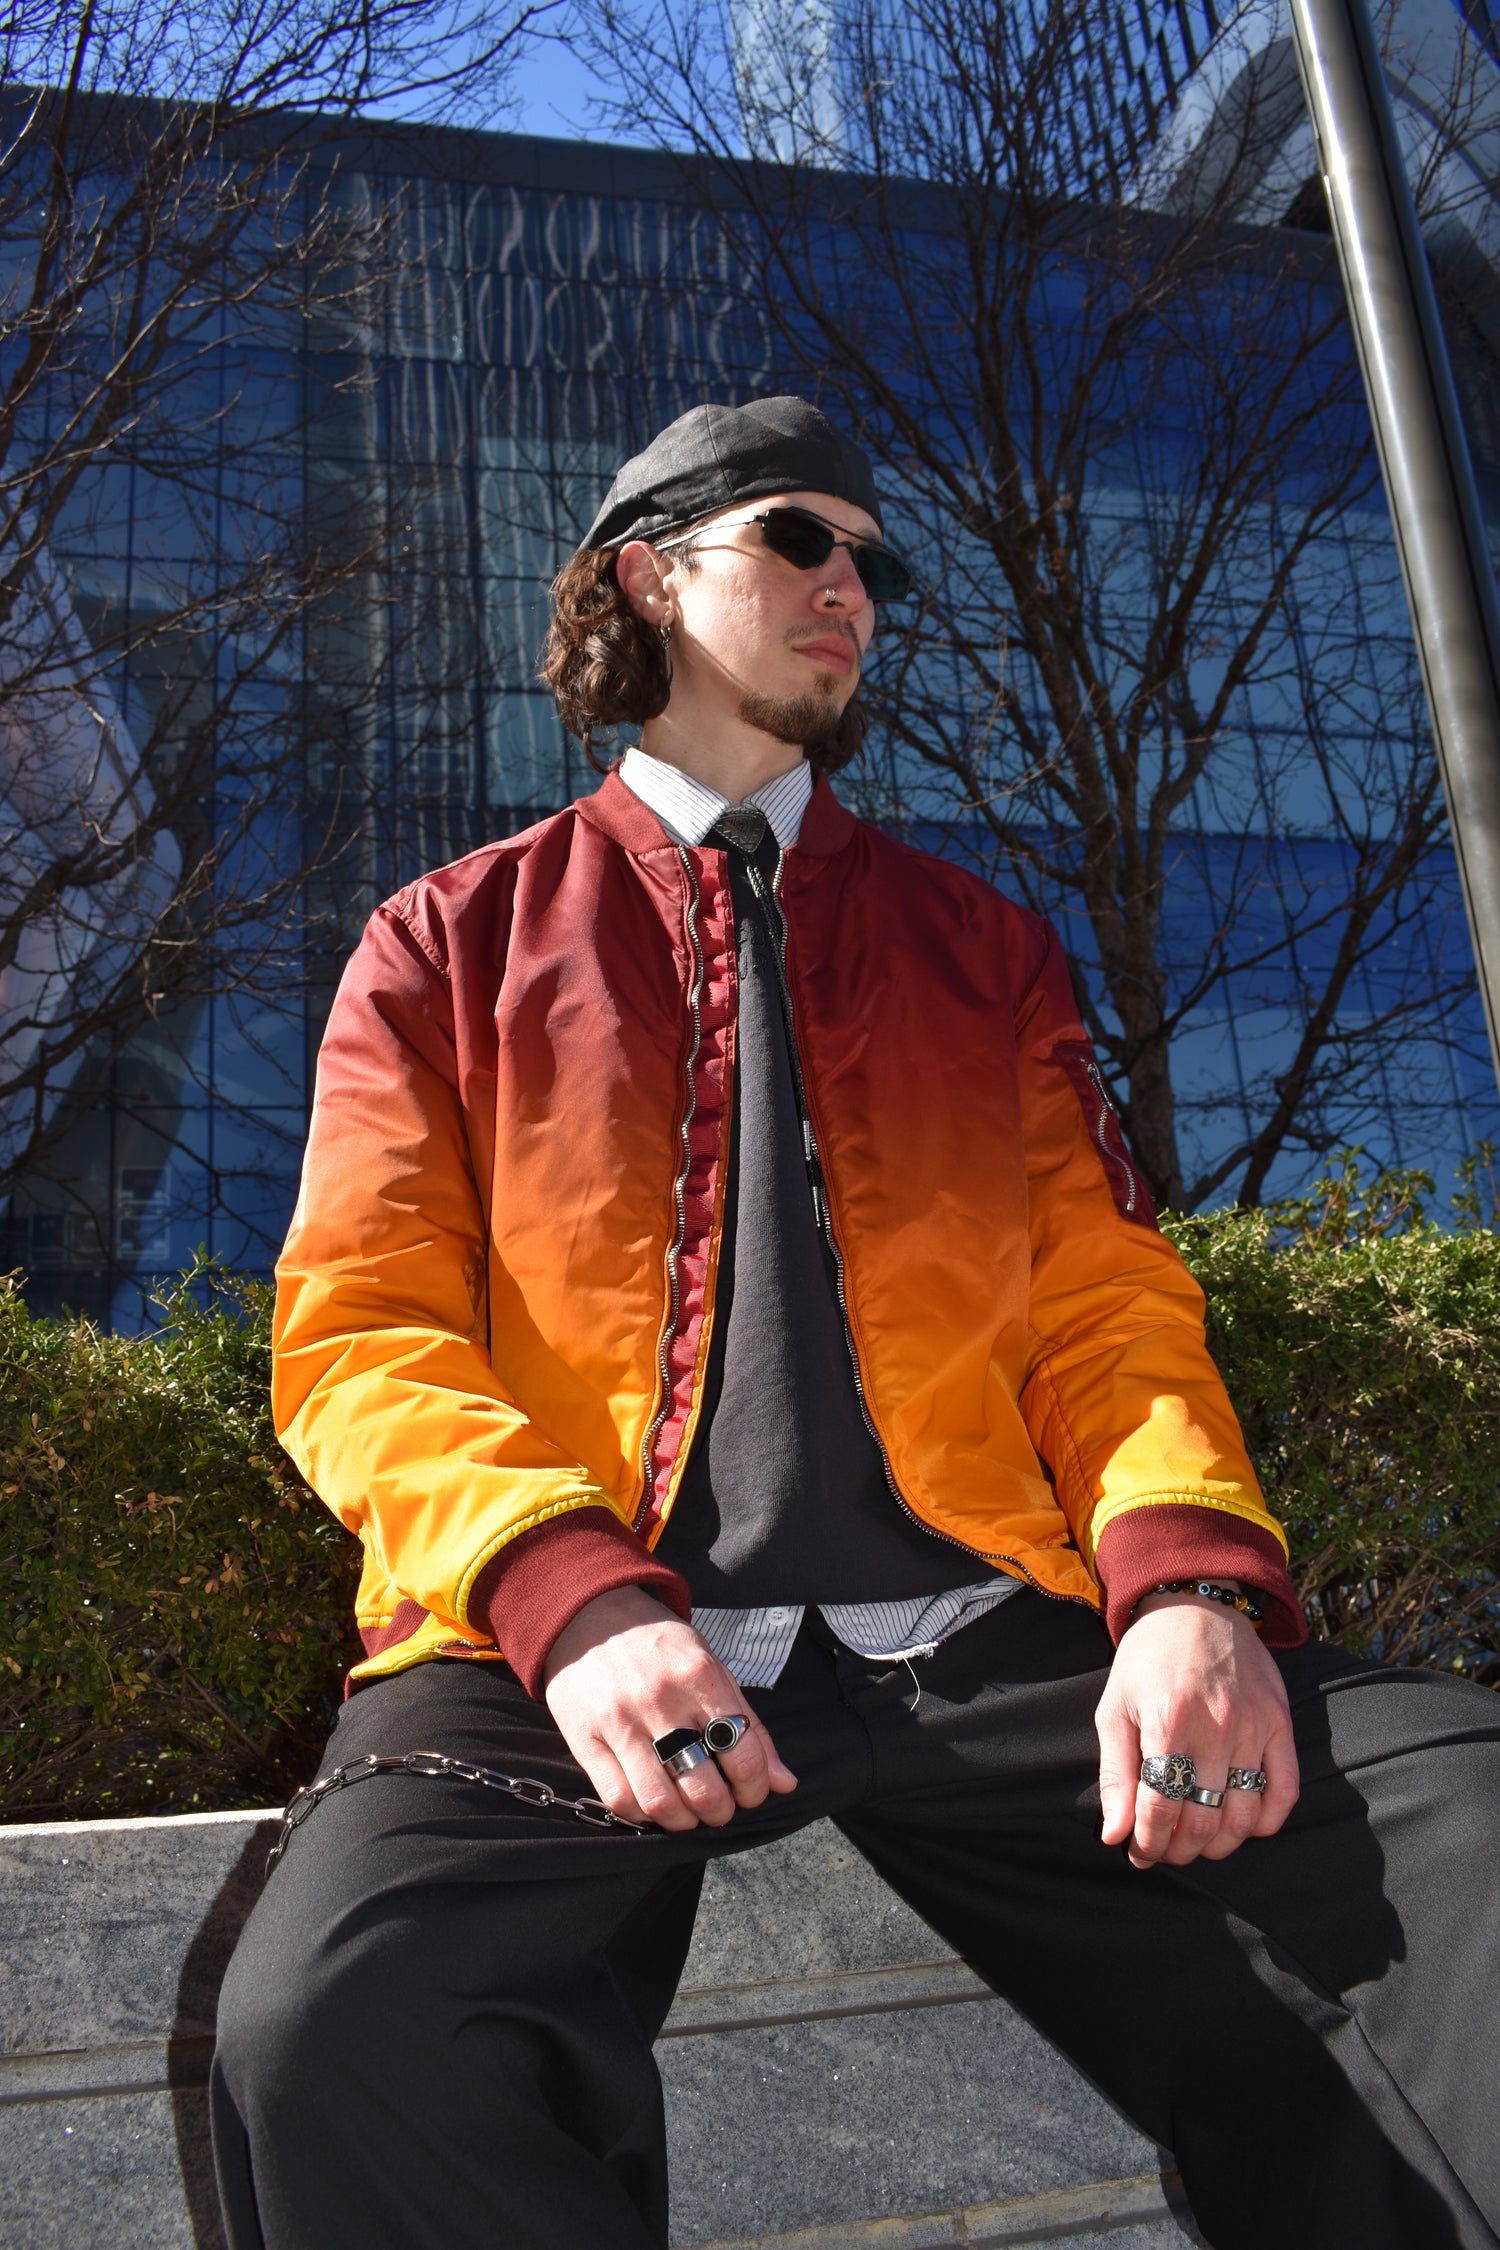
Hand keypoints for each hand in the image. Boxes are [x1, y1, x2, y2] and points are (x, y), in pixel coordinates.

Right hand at [542, 1586, 798, 1831]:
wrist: (590, 1616)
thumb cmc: (659, 1647)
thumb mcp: (711, 1666)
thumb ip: (749, 1724)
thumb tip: (784, 1782)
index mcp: (698, 1675)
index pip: (742, 1753)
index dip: (755, 1787)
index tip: (751, 1791)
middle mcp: (659, 1699)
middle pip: (702, 1787)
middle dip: (720, 1811)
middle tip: (719, 1806)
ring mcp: (618, 1721)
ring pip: (659, 1801)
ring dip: (683, 1821)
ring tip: (688, 1811)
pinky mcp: (584, 1740)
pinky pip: (618, 1799)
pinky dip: (642, 1815)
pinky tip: (653, 1802)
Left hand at [1096, 1590, 1297, 1869]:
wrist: (1195, 1604)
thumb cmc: (1147, 1659)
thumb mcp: (1114, 1708)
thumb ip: (1114, 1775)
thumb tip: (1114, 1835)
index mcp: (1167, 1719)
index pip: (1161, 1807)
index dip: (1148, 1841)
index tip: (1140, 1851)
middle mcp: (1216, 1724)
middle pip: (1204, 1818)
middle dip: (1180, 1849)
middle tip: (1167, 1850)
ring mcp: (1255, 1724)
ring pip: (1244, 1815)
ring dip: (1220, 1843)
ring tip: (1199, 1842)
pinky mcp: (1281, 1722)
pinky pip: (1285, 1791)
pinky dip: (1266, 1821)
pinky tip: (1241, 1823)